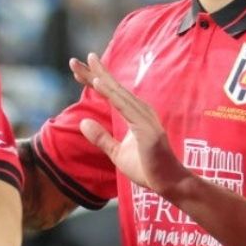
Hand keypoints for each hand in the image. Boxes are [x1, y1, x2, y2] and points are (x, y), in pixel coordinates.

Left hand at [70, 54, 189, 195]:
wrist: (169, 184)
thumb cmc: (148, 169)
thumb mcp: (117, 153)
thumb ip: (101, 138)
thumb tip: (83, 121)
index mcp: (135, 115)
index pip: (111, 94)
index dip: (94, 80)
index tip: (77, 69)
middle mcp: (141, 112)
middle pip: (114, 88)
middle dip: (94, 73)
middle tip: (75, 60)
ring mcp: (145, 118)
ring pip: (118, 93)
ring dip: (101, 78)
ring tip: (86, 64)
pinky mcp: (146, 129)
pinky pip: (125, 107)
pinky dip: (112, 94)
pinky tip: (99, 83)